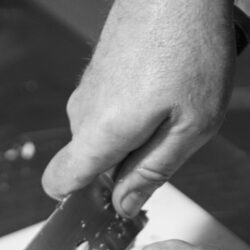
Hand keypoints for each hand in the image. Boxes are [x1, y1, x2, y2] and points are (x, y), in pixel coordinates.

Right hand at [42, 0, 237, 217]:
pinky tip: (169, 84)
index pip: (58, 183)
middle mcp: (83, 111)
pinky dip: (138, 107)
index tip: (115, 200)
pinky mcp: (99, 71)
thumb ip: (153, 171)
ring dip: (137, 133)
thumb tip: (124, 205)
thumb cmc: (192, 45)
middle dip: (126, 165)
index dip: (82, 202)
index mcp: (101, 132)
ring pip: (105, 134)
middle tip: (172, 140)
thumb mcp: (192, 126)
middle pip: (92, 163)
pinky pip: (111, 108)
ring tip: (176, 104)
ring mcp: (88, 88)